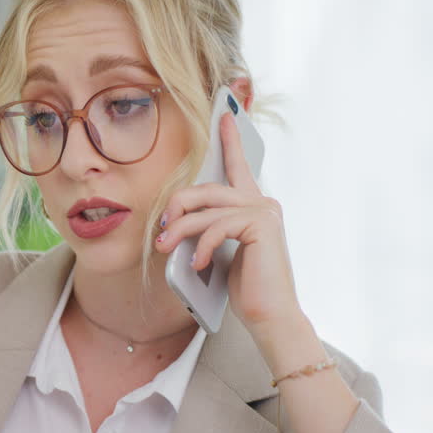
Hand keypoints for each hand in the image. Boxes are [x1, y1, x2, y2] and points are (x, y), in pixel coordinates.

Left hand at [153, 112, 301, 333]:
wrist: (271, 316)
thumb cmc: (245, 289)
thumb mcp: (219, 253)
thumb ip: (206, 230)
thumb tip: (173, 224)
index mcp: (254, 207)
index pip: (239, 167)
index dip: (231, 140)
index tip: (224, 116)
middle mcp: (263, 203)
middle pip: (207, 189)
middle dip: (178, 206)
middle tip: (161, 231)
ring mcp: (264, 212)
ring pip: (207, 208)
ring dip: (180, 229)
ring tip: (165, 248)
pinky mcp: (261, 225)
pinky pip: (217, 226)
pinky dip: (202, 245)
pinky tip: (198, 264)